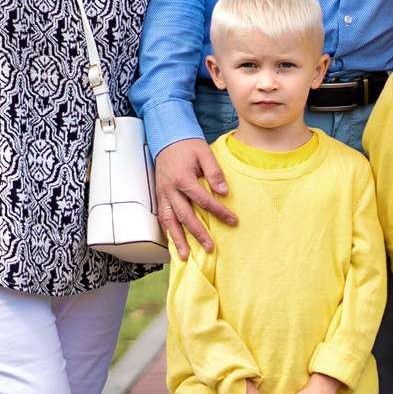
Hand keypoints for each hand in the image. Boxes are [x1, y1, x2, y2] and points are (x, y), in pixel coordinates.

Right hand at [155, 137, 236, 257]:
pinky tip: (173, 242)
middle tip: (210, 248)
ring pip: (169, 220)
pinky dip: (167, 231)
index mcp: (183, 178)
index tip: (232, 221)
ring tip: (184, 256)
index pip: (203, 200)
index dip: (219, 212)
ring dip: (177, 239)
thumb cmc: (187, 145)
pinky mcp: (159, 195)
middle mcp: (170, 189)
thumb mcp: (205, 153)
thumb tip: (224, 192)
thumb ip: (215, 173)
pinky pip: (162, 216)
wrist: (168, 137)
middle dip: (197, 233)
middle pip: (185, 216)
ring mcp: (162, 193)